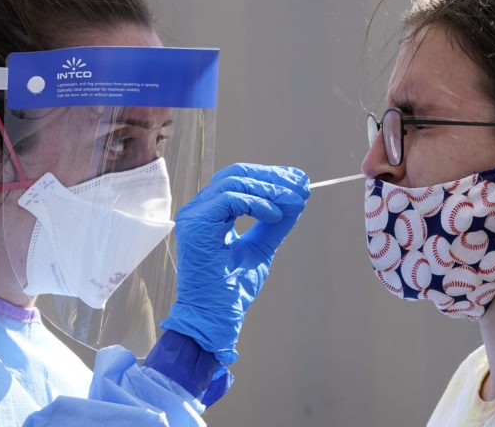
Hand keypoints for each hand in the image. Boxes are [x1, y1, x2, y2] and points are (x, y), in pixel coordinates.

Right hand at [160, 163, 309, 364]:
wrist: (214, 319)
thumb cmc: (232, 289)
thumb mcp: (261, 247)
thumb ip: (275, 223)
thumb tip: (298, 198)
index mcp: (209, 212)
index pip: (239, 179)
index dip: (270, 176)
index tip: (299, 181)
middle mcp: (197, 209)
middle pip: (236, 175)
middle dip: (273, 177)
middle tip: (301, 185)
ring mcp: (194, 216)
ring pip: (234, 183)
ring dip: (270, 190)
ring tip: (294, 201)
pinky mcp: (196, 225)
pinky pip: (230, 199)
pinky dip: (257, 203)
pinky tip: (275, 215)